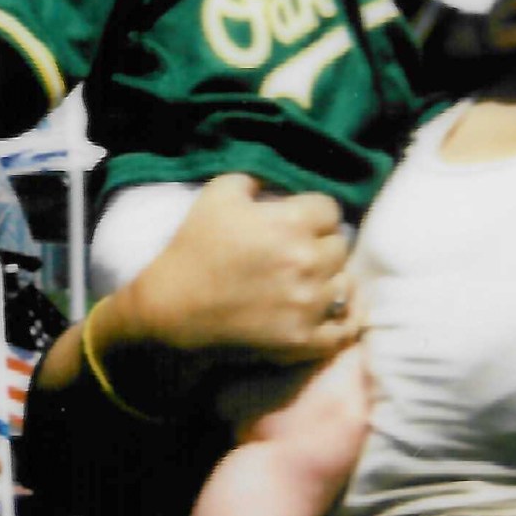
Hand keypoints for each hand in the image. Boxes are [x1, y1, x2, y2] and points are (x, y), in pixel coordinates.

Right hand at [112, 174, 359, 369]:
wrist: (171, 307)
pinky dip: (341, 320)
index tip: (298, 221)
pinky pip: (343, 330)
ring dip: (328, 280)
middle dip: (321, 244)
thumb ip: (258, 176)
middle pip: (340, 246)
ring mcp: (308, 304)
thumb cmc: (193, 247)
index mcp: (290, 223)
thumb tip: (283, 176)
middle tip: (298, 251)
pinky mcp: (302, 339)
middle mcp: (306, 262)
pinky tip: (332, 312)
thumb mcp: (219, 193)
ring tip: (306, 281)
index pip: (330, 209)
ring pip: (344, 284)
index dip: (313, 212)